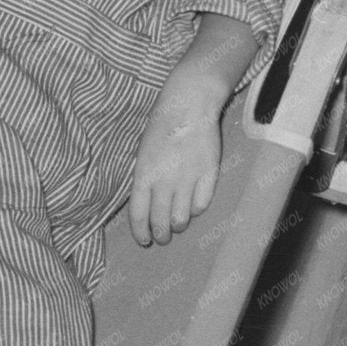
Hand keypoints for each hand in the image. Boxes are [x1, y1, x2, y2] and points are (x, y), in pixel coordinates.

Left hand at [128, 89, 222, 245]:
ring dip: (178, 225)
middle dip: (160, 235)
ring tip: (177, 223)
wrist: (188, 105)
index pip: (139, 215)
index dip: (140, 233)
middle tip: (162, 237)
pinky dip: (195, 209)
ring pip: (181, 219)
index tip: (144, 240)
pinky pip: (201, 204)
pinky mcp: (208, 174)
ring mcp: (187, 179)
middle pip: (160, 222)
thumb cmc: (161, 127)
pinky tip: (192, 206)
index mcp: (143, 174)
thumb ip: (145, 181)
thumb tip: (147, 206)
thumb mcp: (143, 153)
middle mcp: (164, 181)